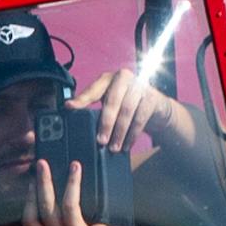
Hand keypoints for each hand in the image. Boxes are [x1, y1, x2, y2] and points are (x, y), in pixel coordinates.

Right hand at [17, 159, 137, 225]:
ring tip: (74, 167)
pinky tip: (105, 212)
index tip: (31, 183)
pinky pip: (95, 221)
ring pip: (68, 206)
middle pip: (45, 208)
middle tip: (42, 164)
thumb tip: (62, 204)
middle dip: (43, 183)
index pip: (30, 221)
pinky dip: (100, 214)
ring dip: (70, 183)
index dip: (29, 200)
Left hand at [73, 67, 189, 154]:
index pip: (93, 90)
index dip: (81, 99)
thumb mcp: (111, 102)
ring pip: (127, 111)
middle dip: (106, 123)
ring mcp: (139, 86)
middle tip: (101, 141)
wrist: (156, 106)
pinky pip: (140, 118)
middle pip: (112, 102)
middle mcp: (123, 78)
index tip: (69, 106)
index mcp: (108, 79)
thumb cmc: (128, 105)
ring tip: (114, 147)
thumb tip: (78, 122)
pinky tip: (127, 145)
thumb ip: (97, 108)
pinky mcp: (151, 98)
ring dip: (120, 133)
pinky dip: (132, 135)